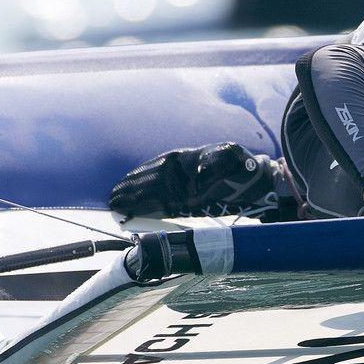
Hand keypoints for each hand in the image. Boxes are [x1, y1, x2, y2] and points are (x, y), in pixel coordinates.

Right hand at [110, 142, 276, 218]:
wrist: (249, 174)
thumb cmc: (239, 163)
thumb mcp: (232, 156)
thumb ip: (218, 159)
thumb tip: (200, 172)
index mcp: (184, 160)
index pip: (157, 175)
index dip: (141, 185)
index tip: (127, 193)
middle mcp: (177, 171)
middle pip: (150, 182)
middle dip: (131, 192)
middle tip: (114, 201)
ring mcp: (179, 183)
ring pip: (152, 190)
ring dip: (134, 197)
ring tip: (116, 202)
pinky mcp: (184, 197)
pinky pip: (161, 201)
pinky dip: (146, 204)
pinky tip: (133, 207)